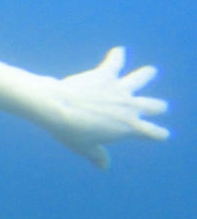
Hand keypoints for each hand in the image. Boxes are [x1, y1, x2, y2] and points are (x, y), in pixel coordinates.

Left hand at [43, 47, 169, 168]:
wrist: (57, 107)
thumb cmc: (70, 131)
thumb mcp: (84, 148)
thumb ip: (97, 156)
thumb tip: (103, 167)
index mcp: (129, 128)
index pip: (154, 133)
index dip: (159, 134)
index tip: (160, 134)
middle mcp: (131, 107)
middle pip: (155, 106)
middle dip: (157, 107)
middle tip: (158, 106)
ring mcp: (120, 89)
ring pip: (142, 78)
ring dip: (146, 75)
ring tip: (150, 71)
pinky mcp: (106, 74)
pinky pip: (115, 61)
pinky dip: (117, 55)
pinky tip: (119, 51)